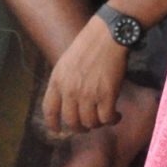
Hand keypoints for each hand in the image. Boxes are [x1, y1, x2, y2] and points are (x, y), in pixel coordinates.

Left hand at [42, 17, 130, 135]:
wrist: (107, 35)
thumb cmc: (88, 45)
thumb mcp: (66, 62)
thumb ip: (64, 82)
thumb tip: (67, 102)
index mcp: (57, 81)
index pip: (49, 110)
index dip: (53, 124)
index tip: (58, 131)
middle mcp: (70, 91)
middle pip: (72, 122)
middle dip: (80, 128)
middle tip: (88, 125)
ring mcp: (88, 94)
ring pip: (90, 123)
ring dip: (98, 124)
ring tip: (105, 118)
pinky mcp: (106, 95)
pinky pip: (106, 118)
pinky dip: (112, 120)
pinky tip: (116, 115)